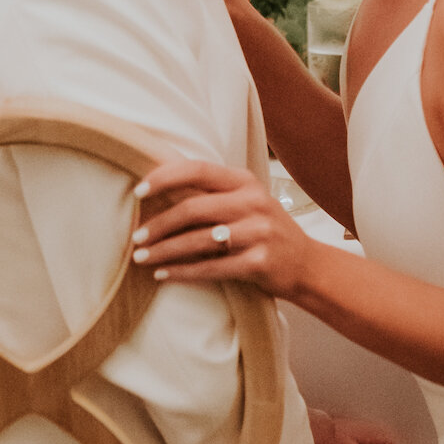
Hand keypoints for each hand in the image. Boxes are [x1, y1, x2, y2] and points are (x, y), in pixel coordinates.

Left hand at [131, 158, 311, 296]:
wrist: (307, 265)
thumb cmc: (265, 231)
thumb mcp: (246, 203)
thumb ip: (212, 195)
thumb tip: (158, 193)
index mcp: (245, 182)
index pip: (197, 169)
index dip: (164, 178)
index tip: (138, 193)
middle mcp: (254, 202)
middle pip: (193, 208)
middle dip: (159, 224)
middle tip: (136, 237)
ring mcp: (259, 232)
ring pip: (199, 241)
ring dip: (164, 251)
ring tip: (142, 258)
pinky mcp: (260, 262)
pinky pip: (211, 268)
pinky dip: (182, 273)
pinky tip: (163, 274)